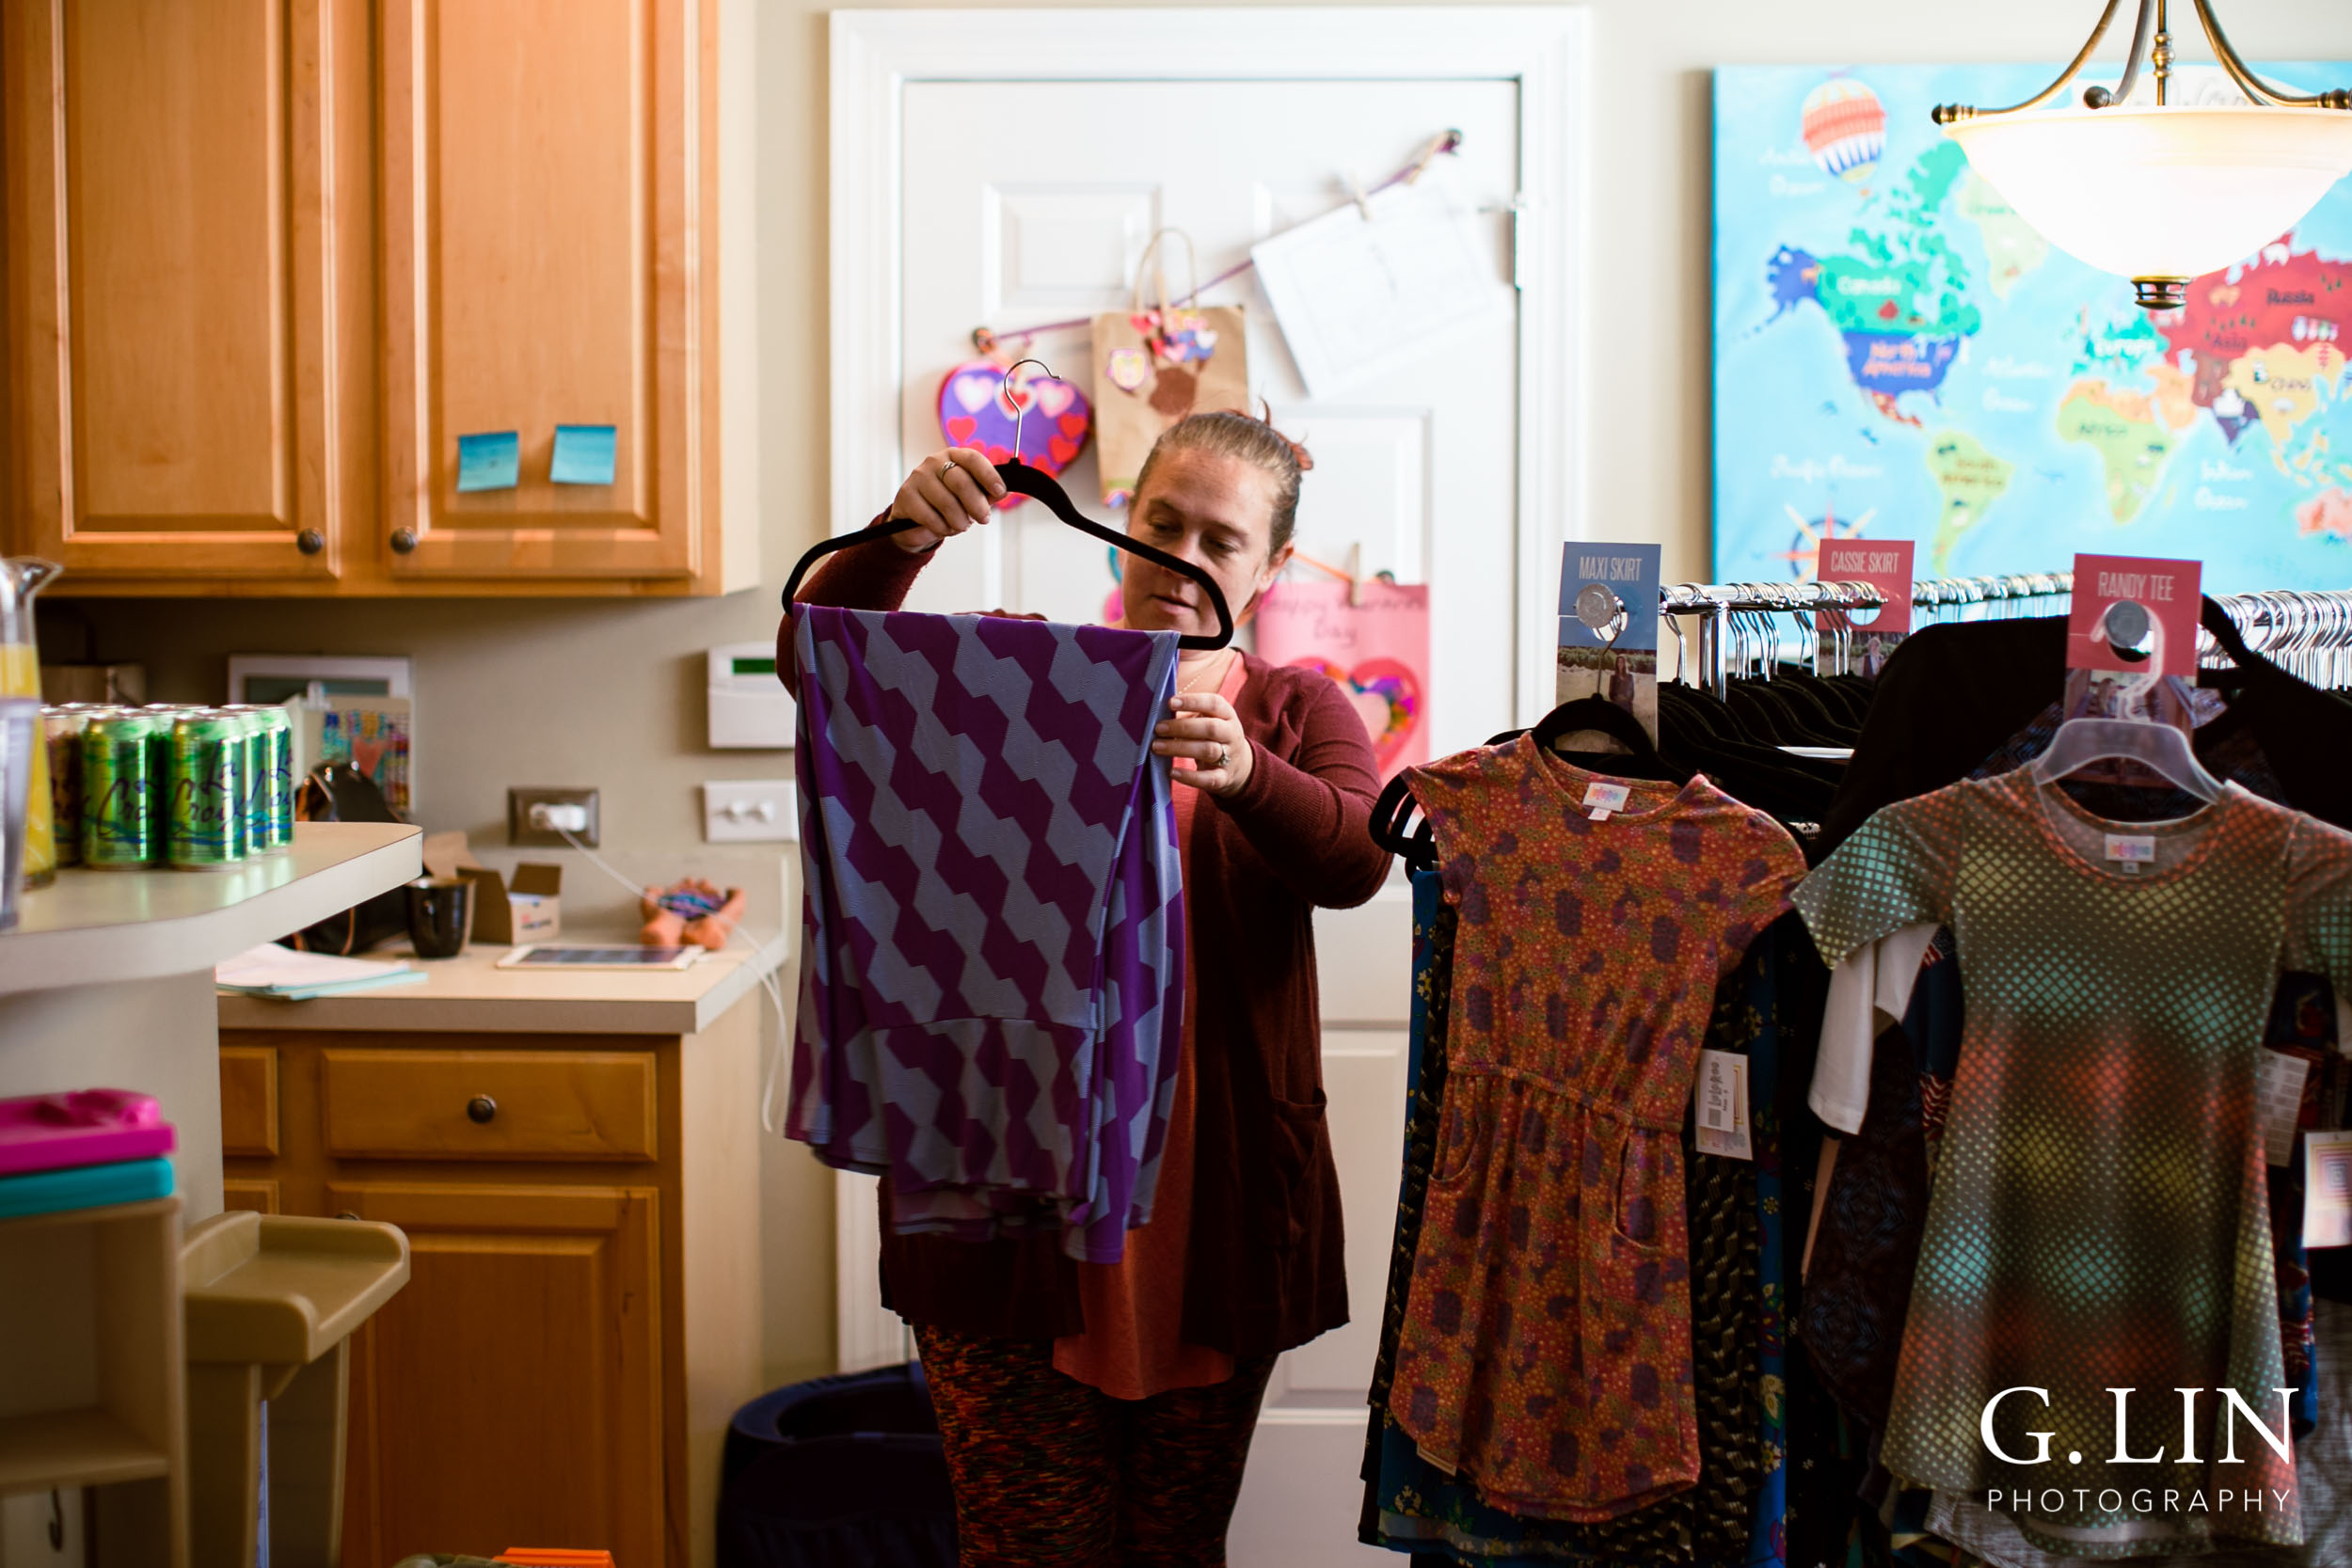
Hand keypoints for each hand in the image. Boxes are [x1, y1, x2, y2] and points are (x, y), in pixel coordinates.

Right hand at [888, 449, 1006, 552]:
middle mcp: (934, 462)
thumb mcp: (970, 497)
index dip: (989, 475)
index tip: (1000, 492)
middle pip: (960, 482)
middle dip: (976, 505)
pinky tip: (943, 527)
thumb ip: (986, 494)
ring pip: (946, 503)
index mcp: (954, 456)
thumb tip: (1004, 492)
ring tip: (960, 525)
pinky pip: (930, 516)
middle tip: (983, 519)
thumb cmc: (947, 503)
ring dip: (959, 521)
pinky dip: (942, 528)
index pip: (973, 459)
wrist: (916, 518)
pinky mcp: (906, 495)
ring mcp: (918, 476)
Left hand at [1155, 692, 1253, 797]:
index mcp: (1227, 714)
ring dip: (1180, 748)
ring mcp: (1230, 756)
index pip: (1214, 703)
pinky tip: (1172, 772)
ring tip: (1157, 747)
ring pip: (1208, 751)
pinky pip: (1209, 779)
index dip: (1193, 702)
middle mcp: (1231, 734)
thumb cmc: (1211, 736)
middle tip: (1158, 728)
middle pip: (1210, 728)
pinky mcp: (1224, 777)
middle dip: (1182, 727)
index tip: (1170, 702)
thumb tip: (1158, 713)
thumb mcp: (1206, 720)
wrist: (1238, 764)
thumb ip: (1187, 715)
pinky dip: (1190, 777)